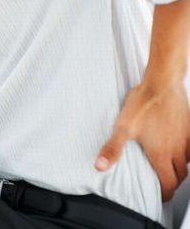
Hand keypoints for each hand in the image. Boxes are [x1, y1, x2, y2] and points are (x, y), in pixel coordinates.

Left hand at [95, 82, 189, 200]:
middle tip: (165, 185)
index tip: (161, 196)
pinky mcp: (189, 127)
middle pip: (180, 175)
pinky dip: (188, 153)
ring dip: (180, 169)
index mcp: (161, 153)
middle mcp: (176, 149)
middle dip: (173, 183)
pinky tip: (180, 148)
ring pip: (188, 162)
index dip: (165, 193)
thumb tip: (100, 165)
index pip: (168, 183)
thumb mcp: (123, 128)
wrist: (162, 84)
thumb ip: (112, 149)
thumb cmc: (143, 104)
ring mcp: (185, 138)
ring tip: (170, 169)